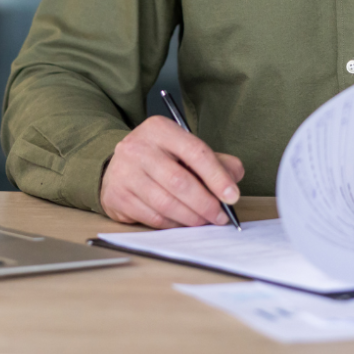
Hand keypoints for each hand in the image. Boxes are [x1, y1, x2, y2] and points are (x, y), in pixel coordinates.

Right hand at [100, 116, 243, 228]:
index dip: (217, 177)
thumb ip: (214, 160)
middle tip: (220, 216)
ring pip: (165, 203)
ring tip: (205, 221)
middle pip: (180, 181)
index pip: (196, 152)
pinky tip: (183, 223)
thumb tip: (235, 178)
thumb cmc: (159, 156)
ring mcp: (125, 173)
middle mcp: (139, 148)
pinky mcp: (118, 197)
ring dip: (191, 217)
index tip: (233, 196)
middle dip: (205, 203)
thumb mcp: (184, 147)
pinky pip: (152, 217)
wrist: (118, 164)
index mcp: (161, 129)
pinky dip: (173, 224)